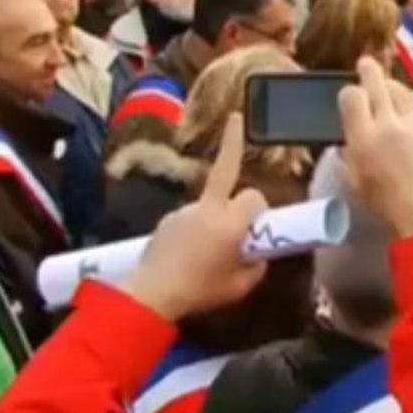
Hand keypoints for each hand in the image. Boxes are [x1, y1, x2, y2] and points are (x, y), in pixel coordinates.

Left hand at [123, 114, 267, 320]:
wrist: (152, 295)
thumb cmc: (201, 291)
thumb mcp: (242, 286)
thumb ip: (257, 264)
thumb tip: (259, 254)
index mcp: (230, 222)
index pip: (254, 197)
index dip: (261, 208)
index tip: (260, 225)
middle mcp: (207, 208)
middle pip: (225, 170)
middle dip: (232, 142)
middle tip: (235, 118)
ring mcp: (183, 212)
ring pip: (209, 202)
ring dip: (215, 214)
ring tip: (209, 248)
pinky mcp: (166, 221)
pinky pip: (190, 218)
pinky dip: (196, 228)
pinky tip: (189, 252)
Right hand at [340, 56, 412, 238]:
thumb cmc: (387, 206)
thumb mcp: (356, 183)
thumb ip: (350, 157)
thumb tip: (348, 142)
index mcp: (362, 138)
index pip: (351, 97)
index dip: (349, 92)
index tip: (350, 94)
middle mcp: (387, 124)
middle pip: (377, 83)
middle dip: (369, 71)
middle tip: (366, 63)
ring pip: (401, 91)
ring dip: (392, 85)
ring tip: (388, 85)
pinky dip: (412, 108)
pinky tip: (409, 115)